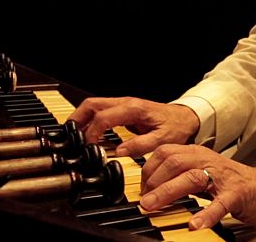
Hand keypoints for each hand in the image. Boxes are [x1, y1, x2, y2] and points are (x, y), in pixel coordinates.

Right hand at [68, 97, 199, 156]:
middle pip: (92, 104)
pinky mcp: (123, 109)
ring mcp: (123, 104)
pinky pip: (101, 111)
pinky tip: (89, 133)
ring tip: (76, 136)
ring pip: (94, 105)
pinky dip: (91, 120)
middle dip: (78, 118)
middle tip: (71, 136)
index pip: (103, 117)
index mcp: (133, 109)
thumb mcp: (163, 139)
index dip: (92, 131)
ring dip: (82, 118)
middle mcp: (126, 103)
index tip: (89, 145)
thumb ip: (141, 145)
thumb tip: (120, 152)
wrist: (184, 117)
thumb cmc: (175, 126)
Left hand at [139, 144, 255, 229]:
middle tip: (143, 201)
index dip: (148, 170)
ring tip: (153, 206)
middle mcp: (207, 161)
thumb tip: (149, 186)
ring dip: (168, 192)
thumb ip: (178, 174)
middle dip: (153, 181)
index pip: (165, 152)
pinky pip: (219, 204)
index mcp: (196, 154)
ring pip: (191, 178)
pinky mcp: (235, 195)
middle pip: (174, 162)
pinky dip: (206, 214)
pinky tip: (195, 224)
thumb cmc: (228, 181)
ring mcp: (221, 177)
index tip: (140, 188)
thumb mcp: (200, 170)